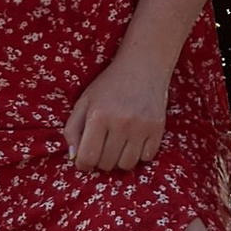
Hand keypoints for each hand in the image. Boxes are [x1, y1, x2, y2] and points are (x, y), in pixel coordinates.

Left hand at [64, 47, 171, 174]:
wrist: (143, 66)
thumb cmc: (109, 85)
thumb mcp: (84, 101)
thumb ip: (72, 129)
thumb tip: (74, 157)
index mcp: (98, 116)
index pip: (87, 157)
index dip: (83, 164)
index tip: (85, 161)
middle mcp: (120, 122)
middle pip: (107, 164)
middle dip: (100, 161)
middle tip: (102, 148)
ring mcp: (141, 127)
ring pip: (126, 164)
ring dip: (119, 160)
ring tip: (118, 146)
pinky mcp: (157, 128)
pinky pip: (146, 158)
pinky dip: (139, 155)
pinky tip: (134, 141)